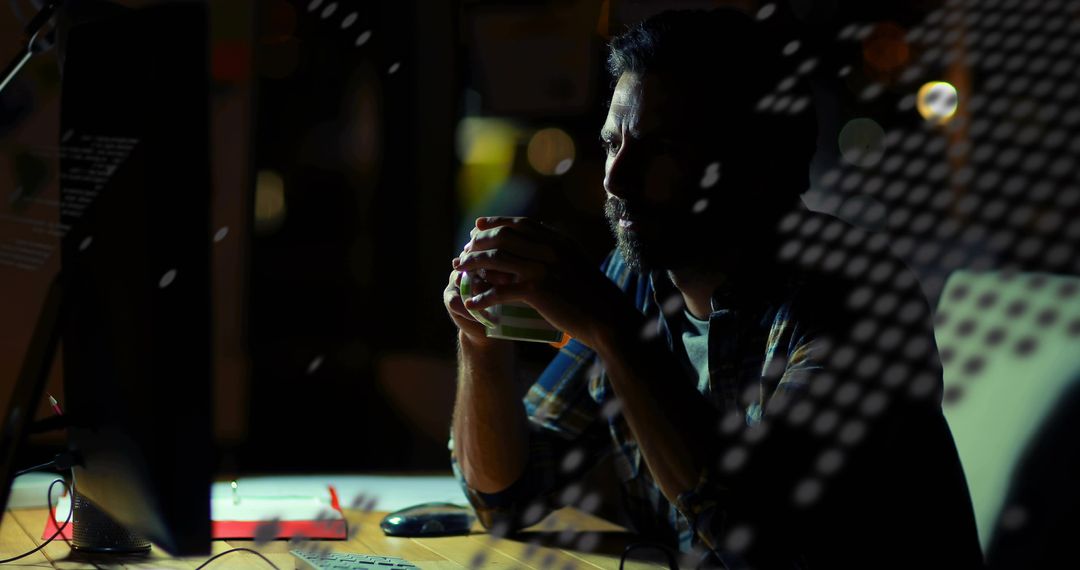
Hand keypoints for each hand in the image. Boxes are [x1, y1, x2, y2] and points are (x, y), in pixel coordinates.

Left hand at [453, 217, 639, 348]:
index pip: (521, 224)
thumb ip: (558, 257)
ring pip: (496, 259)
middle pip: (503, 236)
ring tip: (459, 272)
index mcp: (559, 241)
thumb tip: (535, 255)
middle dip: (478, 242)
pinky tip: (472, 303)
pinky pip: (500, 291)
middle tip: (464, 252)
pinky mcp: (537, 291)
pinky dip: (483, 297)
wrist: (608, 318)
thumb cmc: (595, 297)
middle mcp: (549, 249)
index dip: (496, 223)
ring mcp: (542, 269)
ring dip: (473, 264)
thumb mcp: (577, 266)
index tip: (478, 227)